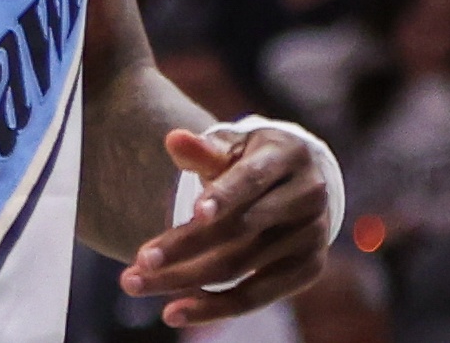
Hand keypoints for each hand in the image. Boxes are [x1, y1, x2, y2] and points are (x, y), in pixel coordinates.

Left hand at [124, 124, 335, 328]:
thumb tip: (173, 139)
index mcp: (290, 155)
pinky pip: (255, 296)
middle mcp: (309, 193)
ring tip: (137, 285)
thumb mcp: (234, 150)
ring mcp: (313, 233)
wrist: (301, 186)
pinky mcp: (309, 267)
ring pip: (240, 266)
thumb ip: (204, 151)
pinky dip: (213, 308)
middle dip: (183, 247)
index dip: (225, 195)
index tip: (193, 212)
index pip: (253, 178)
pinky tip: (176, 311)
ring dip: (184, 280)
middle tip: (136, 264)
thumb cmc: (256, 163)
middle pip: (240, 228)